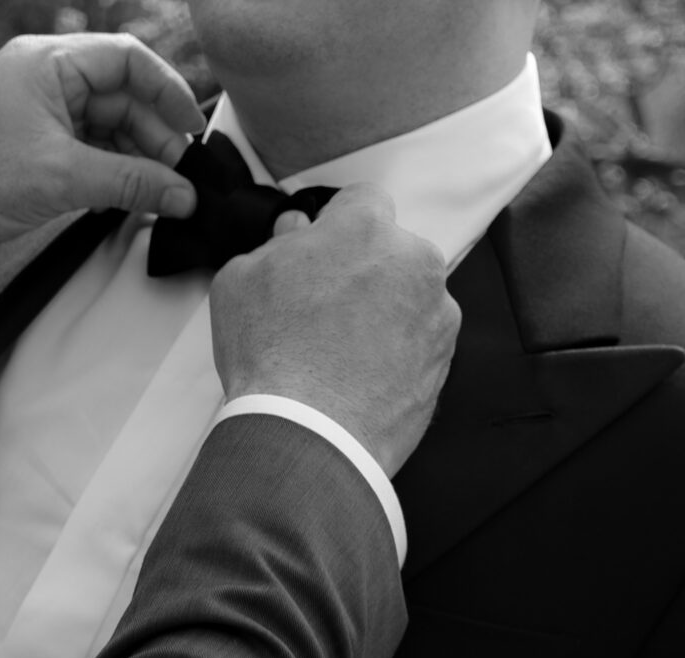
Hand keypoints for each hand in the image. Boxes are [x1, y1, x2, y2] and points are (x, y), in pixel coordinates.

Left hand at [0, 33, 204, 271]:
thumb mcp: (64, 179)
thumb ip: (133, 183)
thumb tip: (184, 194)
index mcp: (47, 62)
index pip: (128, 60)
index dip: (168, 93)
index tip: (193, 131)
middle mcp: (44, 78)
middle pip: (123, 96)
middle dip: (155, 136)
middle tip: (180, 177)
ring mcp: (39, 112)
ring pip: (108, 125)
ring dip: (136, 158)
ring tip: (160, 193)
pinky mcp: (35, 145)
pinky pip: (89, 148)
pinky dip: (113, 170)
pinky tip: (128, 195)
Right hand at [210, 184, 460, 477]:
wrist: (309, 432)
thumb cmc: (271, 352)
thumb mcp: (240, 279)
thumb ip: (276, 243)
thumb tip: (297, 233)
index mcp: (365, 227)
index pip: (363, 198)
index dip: (338, 222)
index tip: (323, 246)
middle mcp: (413, 261)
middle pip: (390, 249)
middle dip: (363, 268)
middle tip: (322, 305)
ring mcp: (437, 313)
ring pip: (409, 296)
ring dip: (384, 310)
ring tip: (339, 349)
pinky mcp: (444, 361)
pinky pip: (419, 341)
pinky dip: (396, 351)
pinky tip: (359, 374)